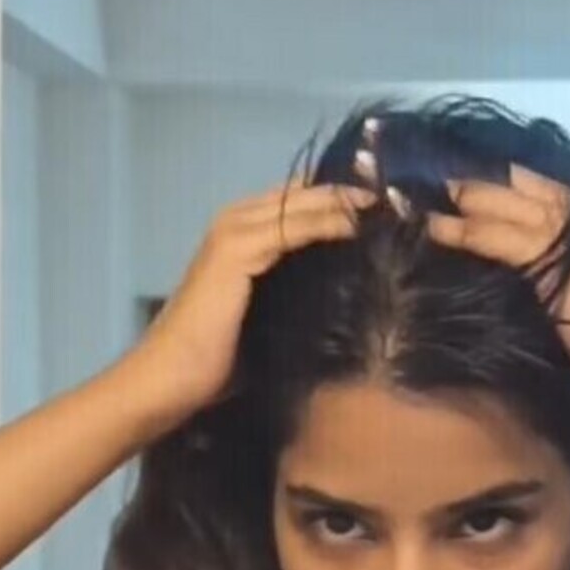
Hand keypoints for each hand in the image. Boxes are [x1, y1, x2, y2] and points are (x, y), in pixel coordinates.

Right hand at [137, 182, 373, 415]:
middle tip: (399, 196)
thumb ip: (296, 293)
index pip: (300, 200)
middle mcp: (237, 221)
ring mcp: (233, 232)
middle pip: (304, 192)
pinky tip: (359, 226)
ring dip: (346, 201)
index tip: (388, 203)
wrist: (170, 378)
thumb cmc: (216, 361)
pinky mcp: (236, 251)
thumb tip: (347, 296)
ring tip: (389, 205)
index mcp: (244, 232)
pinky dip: (327, 223)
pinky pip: (293, 227)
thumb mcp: (269, 317)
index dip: (342, 197)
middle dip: (351, 191)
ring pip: (302, 203)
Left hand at [389, 161, 569, 405]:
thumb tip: (477, 237)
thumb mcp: (567, 281)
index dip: (457, 161)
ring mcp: (564, 225)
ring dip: (433, 189)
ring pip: (487, 195)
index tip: (412, 155)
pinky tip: (422, 223)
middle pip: (491, 172)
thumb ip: (535, 253)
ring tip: (385, 181)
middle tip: (383, 154)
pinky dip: (455, 229)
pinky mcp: (554, 256)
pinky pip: (494, 235)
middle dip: (435, 164)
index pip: (505, 170)